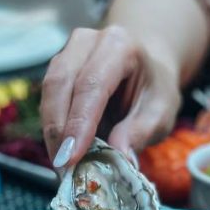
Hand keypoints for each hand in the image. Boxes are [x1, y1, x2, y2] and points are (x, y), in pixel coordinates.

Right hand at [40, 25, 181, 167]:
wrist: (146, 68)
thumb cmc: (153, 88)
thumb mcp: (161, 111)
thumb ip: (142, 131)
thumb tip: (118, 155)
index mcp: (119, 45)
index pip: (92, 84)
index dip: (78, 122)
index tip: (71, 157)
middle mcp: (87, 42)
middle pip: (61, 83)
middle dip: (58, 129)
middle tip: (63, 166)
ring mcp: (67, 53)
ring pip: (49, 91)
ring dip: (52, 131)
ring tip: (62, 164)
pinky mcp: (56, 70)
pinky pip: (47, 100)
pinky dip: (53, 128)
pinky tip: (62, 150)